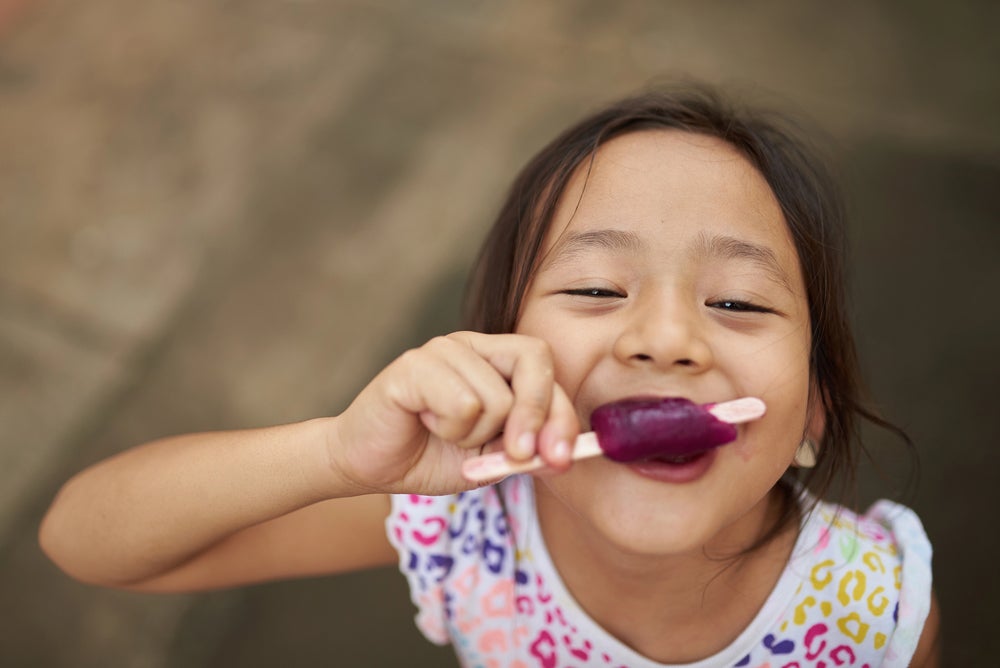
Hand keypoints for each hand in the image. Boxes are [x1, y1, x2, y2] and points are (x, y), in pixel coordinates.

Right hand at [327, 332, 579, 495]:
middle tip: (517, 455)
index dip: (561, 415)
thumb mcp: (490, 461)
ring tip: (445, 432)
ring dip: (475, 435)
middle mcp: (472, 346)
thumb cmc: (430, 456)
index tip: (560, 458)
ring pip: (496, 396)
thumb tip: (563, 455)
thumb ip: (526, 452)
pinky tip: (426, 423)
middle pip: (533, 360)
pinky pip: (463, 404)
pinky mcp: (413, 365)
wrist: (370, 465)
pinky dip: (449, 429)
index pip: (545, 369)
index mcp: (495, 361)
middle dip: (534, 417)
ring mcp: (442, 350)